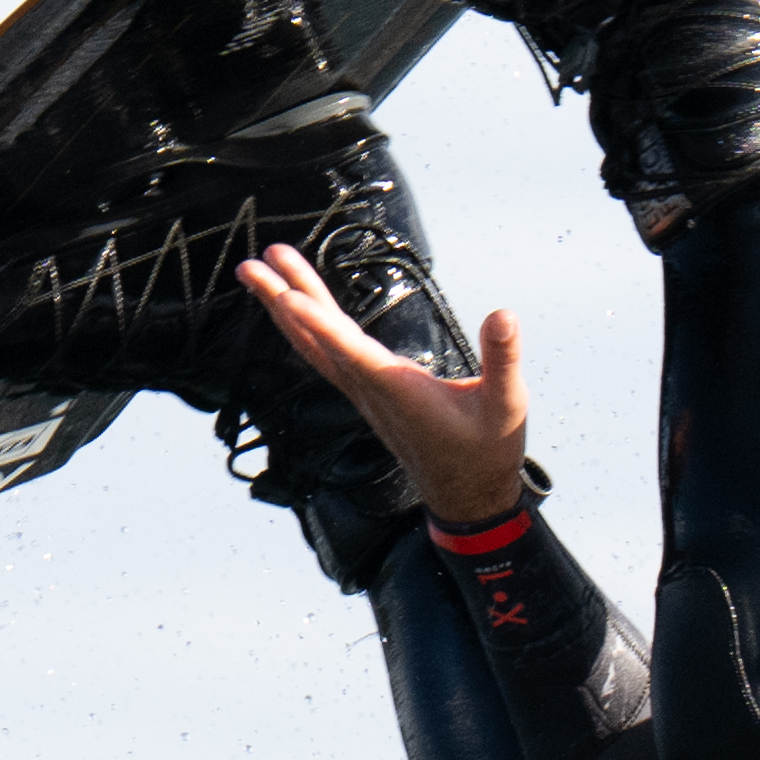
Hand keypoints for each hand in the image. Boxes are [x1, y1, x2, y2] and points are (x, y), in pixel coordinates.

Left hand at [236, 243, 537, 528]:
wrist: (469, 496)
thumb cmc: (486, 451)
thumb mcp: (508, 404)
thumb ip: (503, 358)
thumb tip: (504, 314)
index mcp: (400, 390)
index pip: (351, 352)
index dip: (320, 325)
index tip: (287, 296)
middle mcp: (372, 389)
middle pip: (318, 340)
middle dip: (284, 299)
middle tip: (251, 264)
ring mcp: (365, 393)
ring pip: (316, 345)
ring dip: (285, 307)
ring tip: (258, 272)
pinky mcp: (368, 394)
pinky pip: (326, 355)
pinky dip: (305, 326)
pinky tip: (292, 309)